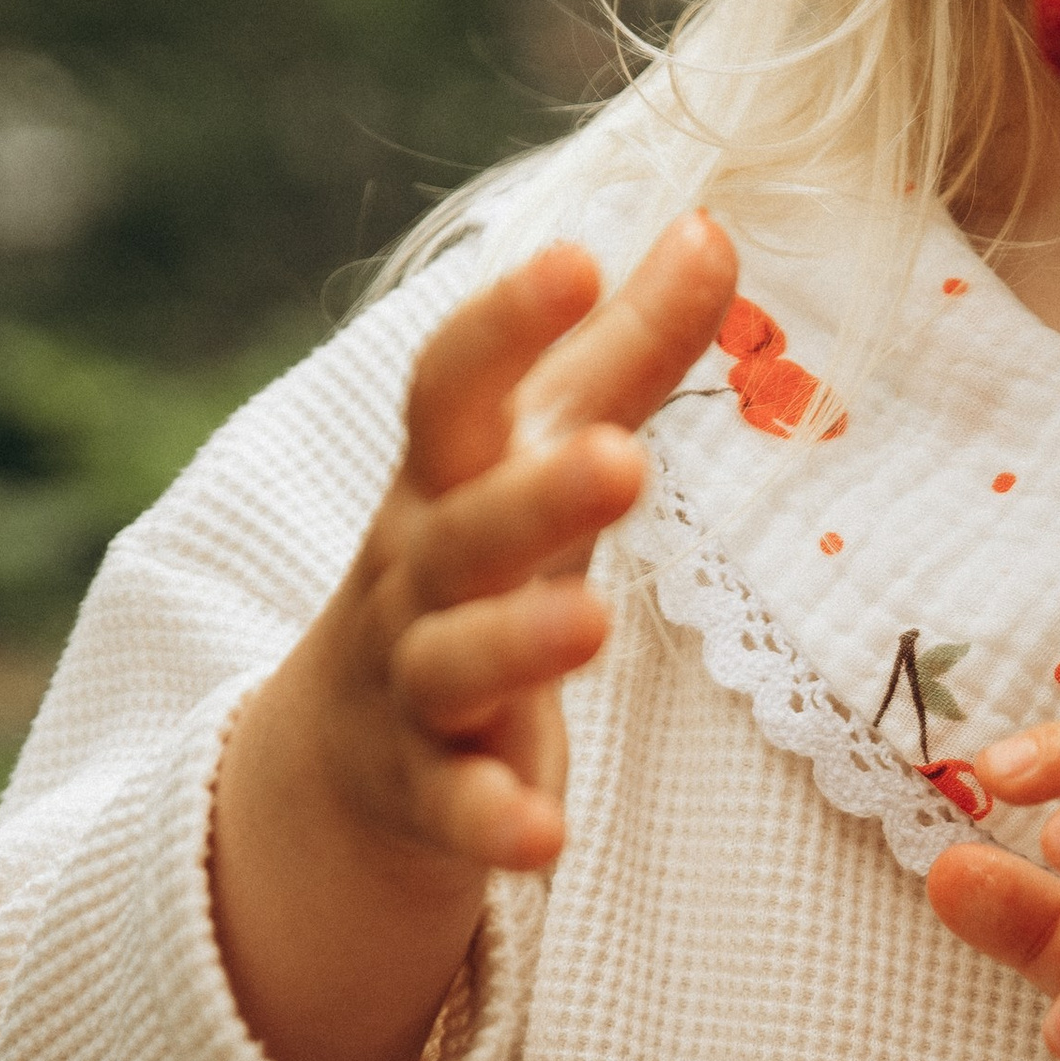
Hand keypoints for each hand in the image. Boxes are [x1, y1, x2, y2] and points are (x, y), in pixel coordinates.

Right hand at [212, 211, 735, 1060]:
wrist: (346, 746)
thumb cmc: (475, 557)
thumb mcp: (541, 452)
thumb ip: (628, 350)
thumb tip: (714, 222)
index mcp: (445, 475)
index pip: (456, 385)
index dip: (506, 325)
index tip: (576, 259)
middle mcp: (414, 571)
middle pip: (463, 528)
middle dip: (535, 493)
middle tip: (624, 459)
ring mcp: (409, 684)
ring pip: (452, 662)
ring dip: (518, 645)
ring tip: (594, 625)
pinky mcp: (423, 792)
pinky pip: (454, 809)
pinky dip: (495, 822)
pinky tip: (546, 838)